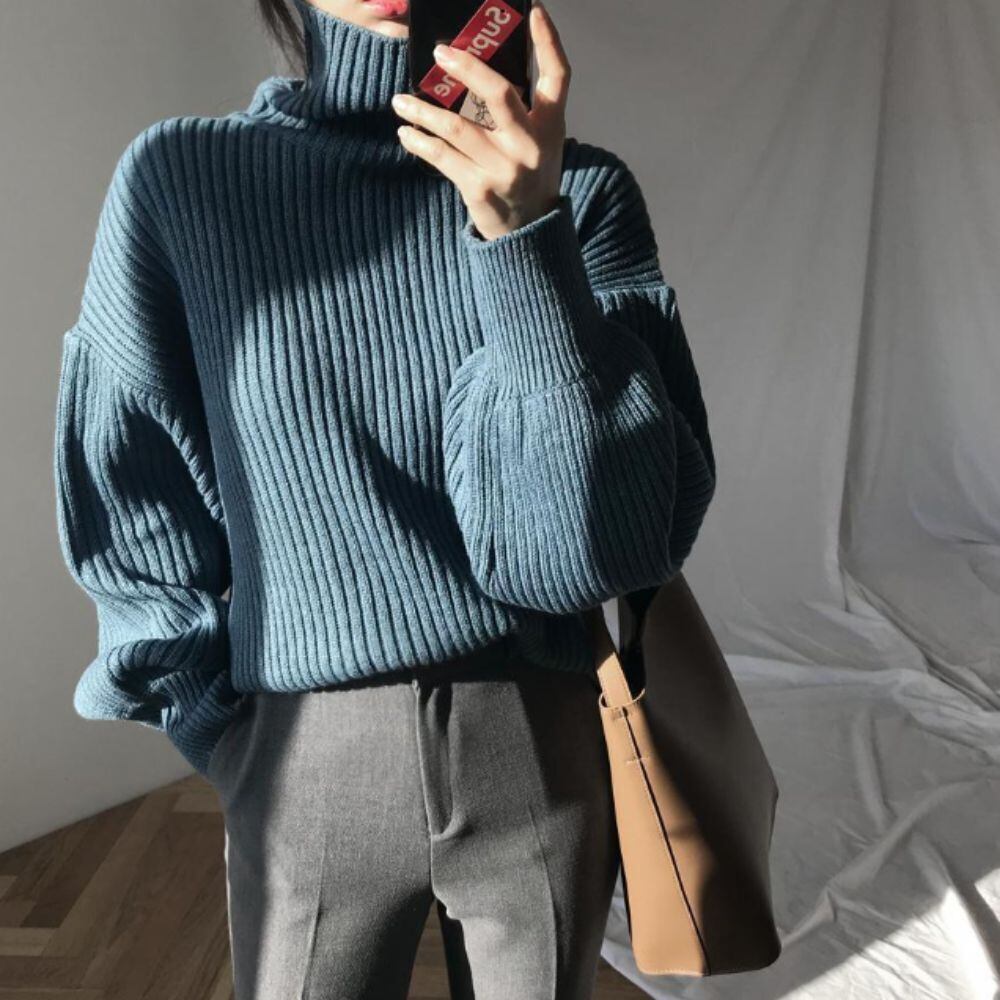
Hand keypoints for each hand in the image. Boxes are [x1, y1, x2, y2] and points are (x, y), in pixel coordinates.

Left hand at [391, 2, 569, 240]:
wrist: (528, 232)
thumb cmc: (528, 177)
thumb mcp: (540, 142)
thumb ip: (523, 110)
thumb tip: (478, 70)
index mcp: (551, 126)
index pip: (557, 76)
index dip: (548, 41)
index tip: (535, 9)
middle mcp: (530, 145)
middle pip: (499, 94)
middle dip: (466, 68)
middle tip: (438, 53)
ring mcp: (505, 168)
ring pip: (457, 127)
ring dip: (423, 111)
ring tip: (400, 102)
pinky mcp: (480, 188)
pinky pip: (442, 157)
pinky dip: (419, 143)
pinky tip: (406, 133)